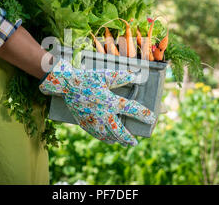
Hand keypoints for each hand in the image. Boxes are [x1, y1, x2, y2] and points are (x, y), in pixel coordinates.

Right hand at [39, 58, 154, 145]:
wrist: (66, 85)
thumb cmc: (87, 78)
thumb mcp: (105, 75)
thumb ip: (122, 76)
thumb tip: (136, 74)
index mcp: (110, 101)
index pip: (132, 109)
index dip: (143, 114)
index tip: (152, 118)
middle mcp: (103, 114)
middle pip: (120, 131)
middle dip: (128, 138)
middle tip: (134, 143)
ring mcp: (93, 121)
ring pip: (108, 136)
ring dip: (117, 140)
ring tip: (124, 143)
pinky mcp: (84, 123)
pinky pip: (97, 134)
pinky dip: (105, 138)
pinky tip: (109, 140)